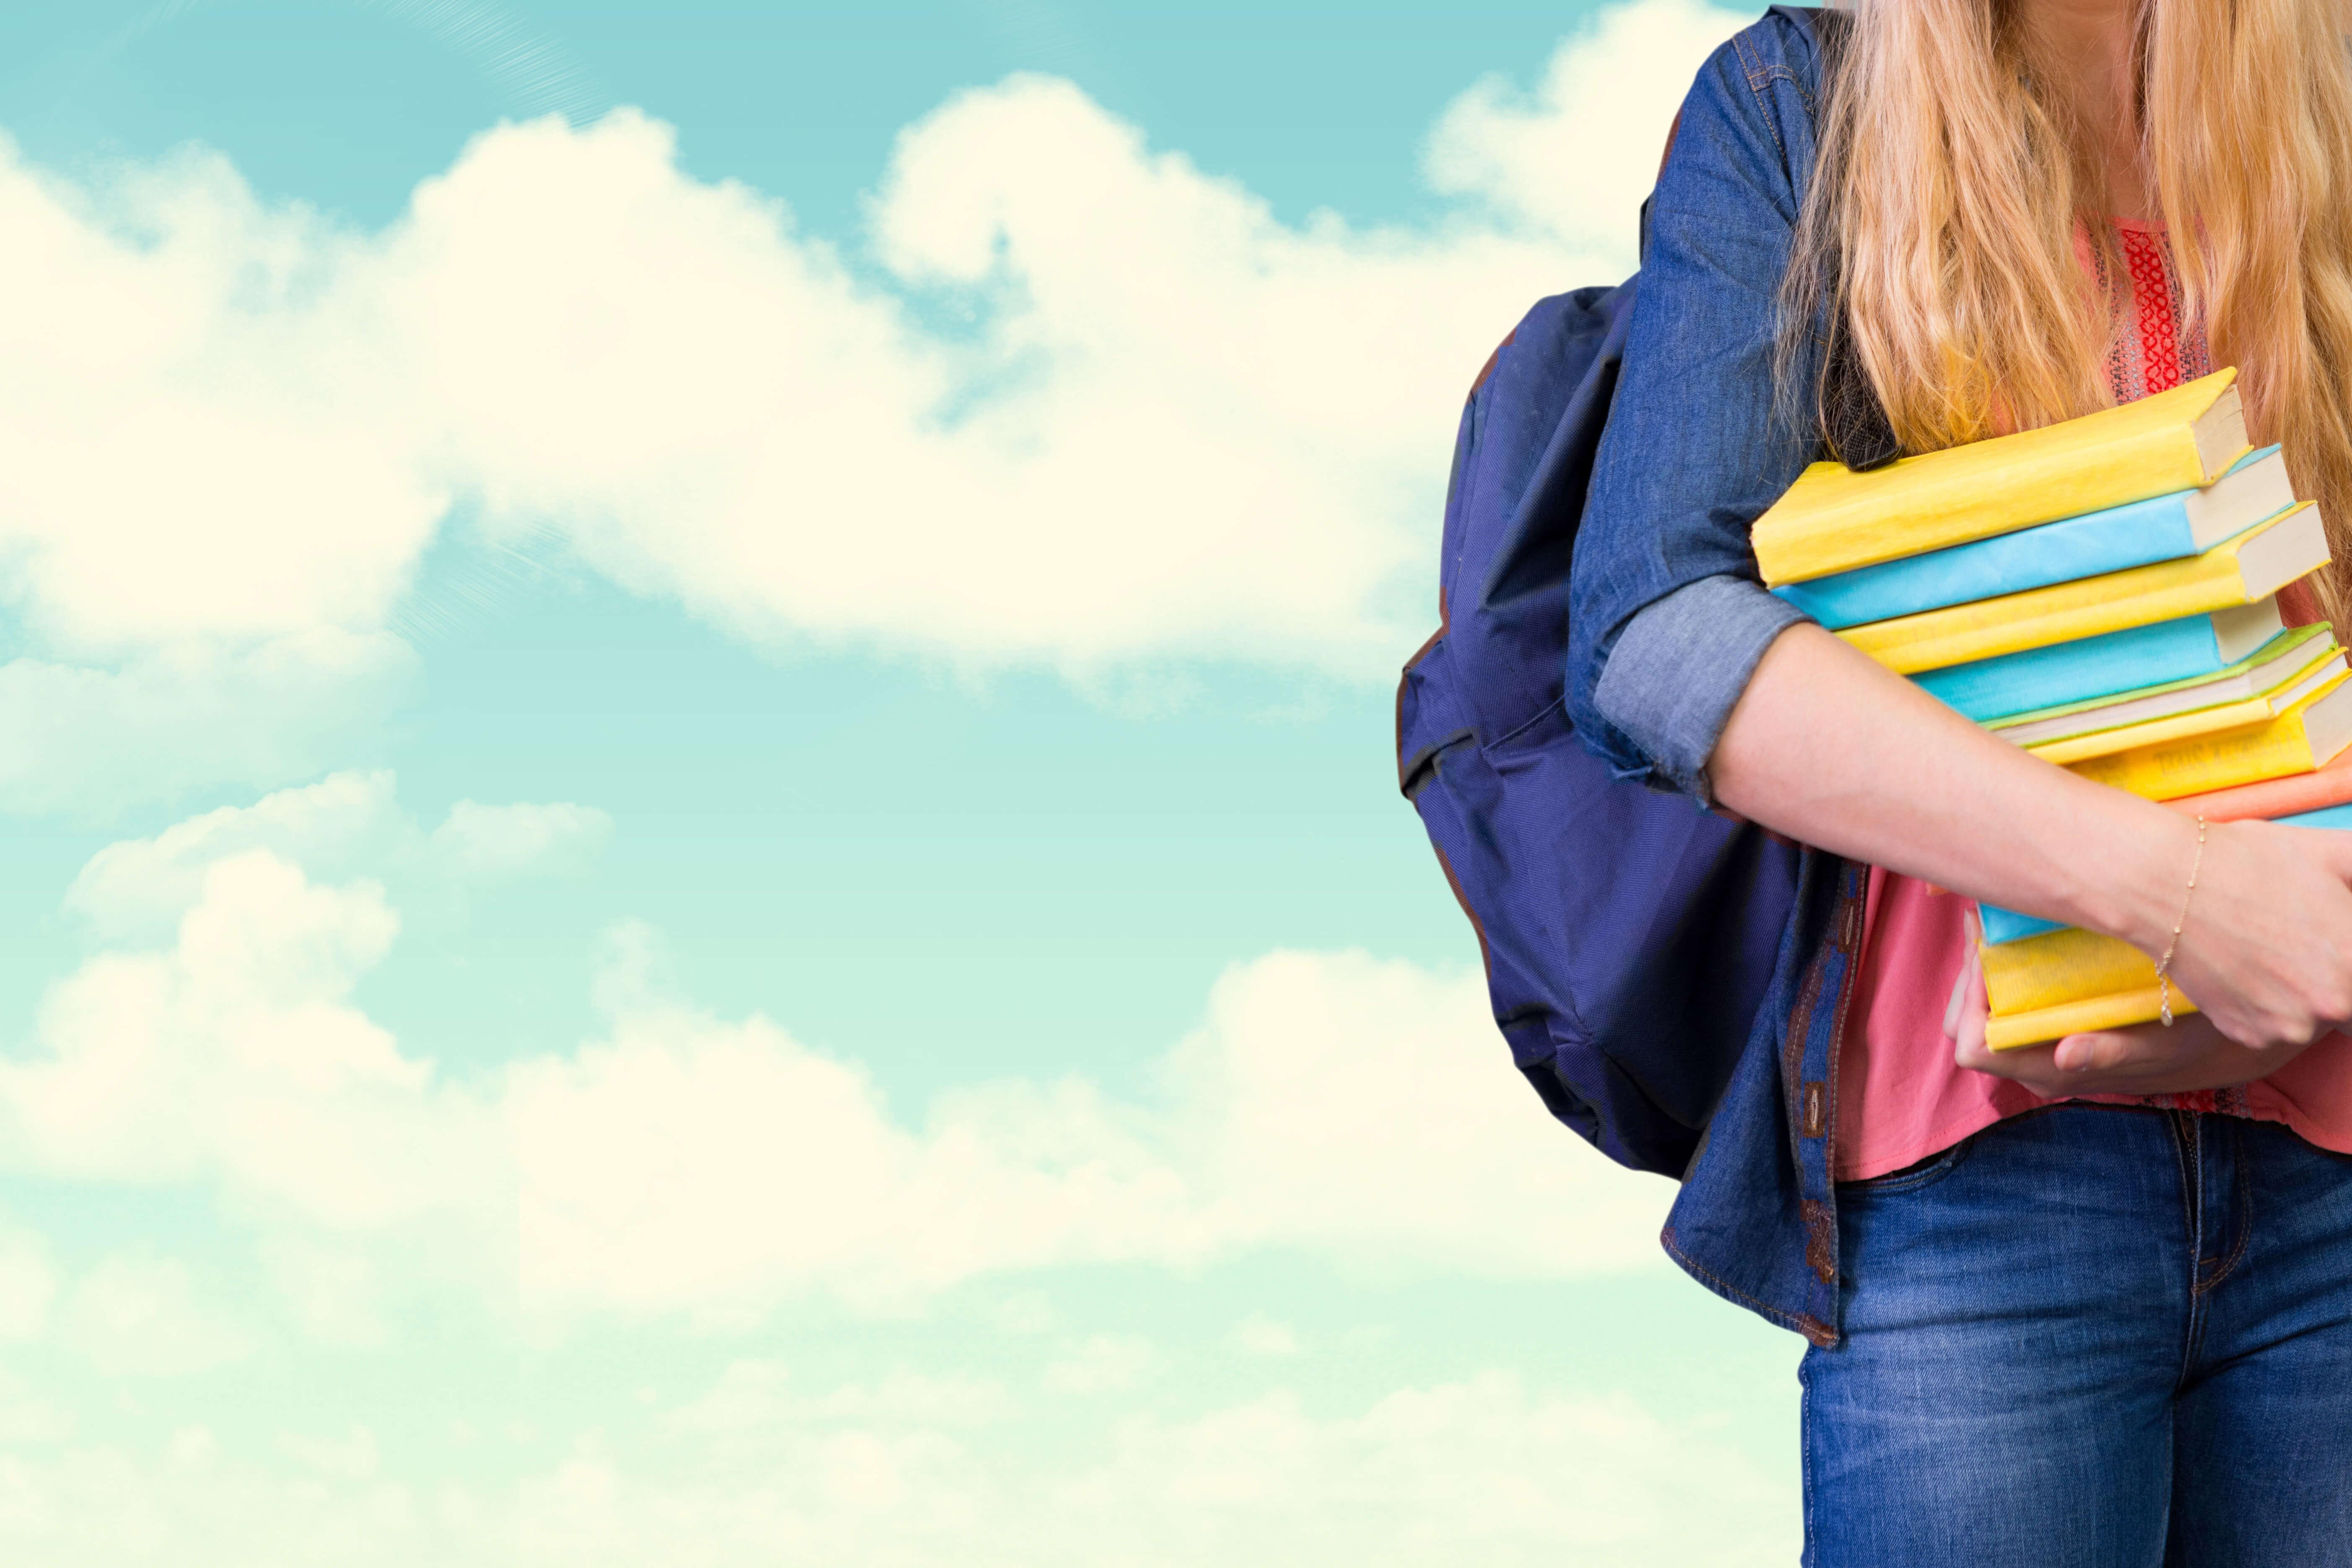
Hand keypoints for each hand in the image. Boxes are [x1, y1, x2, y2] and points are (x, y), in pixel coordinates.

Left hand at [1948, 939, 2329, 1096]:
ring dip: (1981, 967)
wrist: (2208, 1033)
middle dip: (1970, 976)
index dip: (1969, 1004)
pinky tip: (2013, 932)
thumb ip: (2115, 1052)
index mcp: (2051, 1070)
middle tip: (1987, 927)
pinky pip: (2002, 996)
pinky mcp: (2046, 1021)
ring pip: (1977, 1008)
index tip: (1987, 955)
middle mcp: (2034, 1061)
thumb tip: (2066, 1056)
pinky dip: (1999, 965)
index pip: (1974, 1048)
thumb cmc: (2188, 1037)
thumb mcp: (2163, 1042)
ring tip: (1996, 924)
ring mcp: (2036, 1043)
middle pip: (1963, 1024)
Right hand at [2141, 820, 2351, 1051]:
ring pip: (2316, 1017)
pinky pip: (2276, 1026)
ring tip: (2274, 947)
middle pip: (2349, 1003)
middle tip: (2304, 941)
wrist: (2164, 884)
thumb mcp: (2336, 853)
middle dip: (2338, 974)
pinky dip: (2269, 1003)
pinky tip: (2249, 964)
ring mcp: (2286, 1027)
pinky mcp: (2247, 1035)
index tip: (2338, 946)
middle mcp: (2330, 1006)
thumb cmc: (2251, 861)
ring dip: (2306, 992)